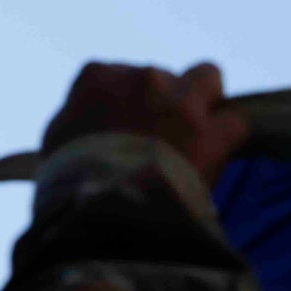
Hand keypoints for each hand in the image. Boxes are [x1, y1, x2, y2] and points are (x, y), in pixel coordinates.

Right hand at [41, 61, 247, 187]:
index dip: (126, 102)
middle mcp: (142, 79)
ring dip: (205, 101)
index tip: (127, 126)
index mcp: (98, 77)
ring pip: (208, 78)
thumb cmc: (69, 183)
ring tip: (198, 133)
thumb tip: (84, 119)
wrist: (103, 215)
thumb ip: (75, 118)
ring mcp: (181, 102)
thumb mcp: (55, 141)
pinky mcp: (212, 133)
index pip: (119, 74)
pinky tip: (216, 157)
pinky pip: (235, 122)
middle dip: (166, 100)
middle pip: (164, 77)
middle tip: (163, 135)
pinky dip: (227, 139)